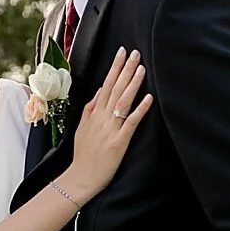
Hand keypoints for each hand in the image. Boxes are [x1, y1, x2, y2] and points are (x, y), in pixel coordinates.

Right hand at [65, 47, 151, 197]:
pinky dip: (139, 109)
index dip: (114, 68)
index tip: (121, 53)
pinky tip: (148, 98)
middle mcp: (101, 118)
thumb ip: (90, 109)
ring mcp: (110, 129)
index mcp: (93, 114)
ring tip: (141, 68)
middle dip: (124, 69)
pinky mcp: (119, 141)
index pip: (105, 85)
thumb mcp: (82, 128)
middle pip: (114, 88)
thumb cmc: (83, 155)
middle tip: (134, 53)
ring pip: (122, 101)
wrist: (81, 178)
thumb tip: (99, 91)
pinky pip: (130, 122)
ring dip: (132, 83)